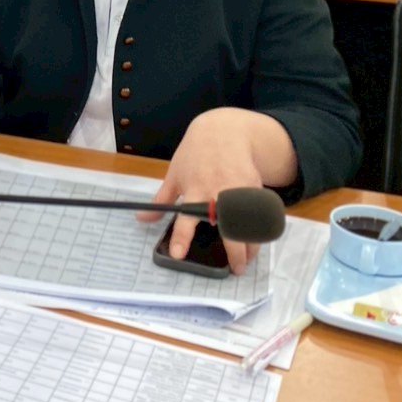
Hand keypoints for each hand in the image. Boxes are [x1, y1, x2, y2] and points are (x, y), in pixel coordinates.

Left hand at [136, 108, 280, 275]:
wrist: (223, 132)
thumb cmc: (194, 154)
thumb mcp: (174, 174)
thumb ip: (161, 199)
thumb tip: (142, 218)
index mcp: (194, 190)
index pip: (186, 218)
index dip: (181, 237)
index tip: (178, 255)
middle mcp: (218, 192)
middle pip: (229, 228)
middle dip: (234, 252)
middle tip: (235, 269)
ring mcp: (240, 190)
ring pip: (250, 225)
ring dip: (251, 245)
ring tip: (247, 258)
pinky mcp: (255, 188)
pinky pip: (260, 214)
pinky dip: (259, 228)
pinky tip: (255, 239)